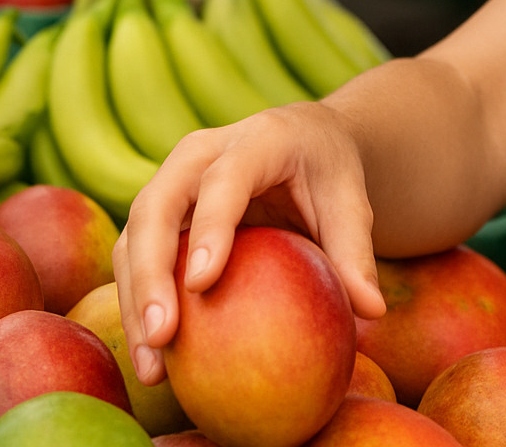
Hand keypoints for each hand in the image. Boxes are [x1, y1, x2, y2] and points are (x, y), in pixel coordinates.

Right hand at [112, 101, 386, 387]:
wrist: (301, 140)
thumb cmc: (328, 172)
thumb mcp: (350, 201)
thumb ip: (356, 252)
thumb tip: (371, 312)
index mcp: (257, 140)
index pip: (226, 180)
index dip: (210, 228)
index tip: (202, 284)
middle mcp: (200, 154)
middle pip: (158, 206)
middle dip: (151, 273)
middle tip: (162, 335)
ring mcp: (172, 180)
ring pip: (135, 235)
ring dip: (135, 301)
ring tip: (153, 366)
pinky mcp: (159, 212)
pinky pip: (136, 256)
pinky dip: (138, 306)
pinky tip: (154, 360)